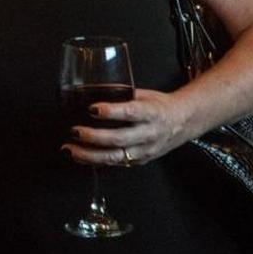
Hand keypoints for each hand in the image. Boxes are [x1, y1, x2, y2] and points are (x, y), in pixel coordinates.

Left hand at [62, 88, 191, 166]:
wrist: (184, 122)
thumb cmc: (159, 105)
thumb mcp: (144, 94)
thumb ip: (121, 94)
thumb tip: (91, 89)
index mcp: (151, 113)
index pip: (130, 113)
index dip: (111, 112)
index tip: (92, 109)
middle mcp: (149, 134)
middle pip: (119, 139)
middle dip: (94, 137)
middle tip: (74, 131)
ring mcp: (145, 150)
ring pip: (115, 157)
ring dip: (89, 155)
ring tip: (69, 149)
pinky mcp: (139, 161)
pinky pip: (115, 164)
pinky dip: (95, 161)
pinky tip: (79, 157)